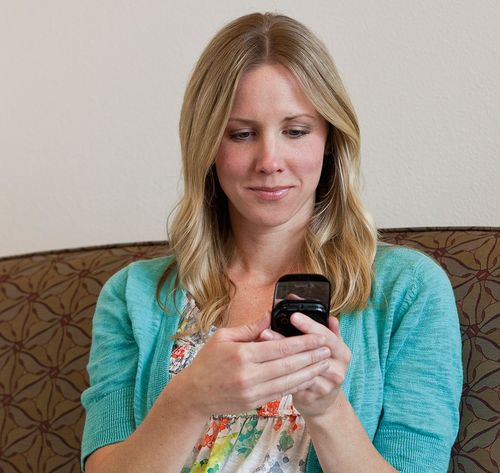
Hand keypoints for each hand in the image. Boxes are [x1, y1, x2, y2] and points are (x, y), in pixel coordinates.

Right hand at [173, 316, 331, 417]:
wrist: (194, 395)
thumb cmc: (207, 362)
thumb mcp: (224, 337)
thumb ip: (250, 328)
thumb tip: (271, 315)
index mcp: (242, 355)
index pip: (280, 347)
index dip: (303, 342)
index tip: (319, 336)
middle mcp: (249, 375)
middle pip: (288, 365)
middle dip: (312, 356)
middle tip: (328, 348)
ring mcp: (252, 392)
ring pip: (288, 381)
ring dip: (309, 372)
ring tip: (324, 363)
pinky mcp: (254, 403)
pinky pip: (281, 393)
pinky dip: (297, 385)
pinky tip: (308, 378)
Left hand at [260, 313, 350, 418]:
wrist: (324, 401)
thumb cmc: (322, 364)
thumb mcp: (327, 344)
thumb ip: (322, 327)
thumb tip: (321, 310)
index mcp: (342, 350)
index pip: (325, 335)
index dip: (309, 325)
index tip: (293, 315)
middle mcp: (338, 367)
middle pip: (310, 350)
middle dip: (285, 340)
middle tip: (266, 330)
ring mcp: (327, 383)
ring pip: (299, 367)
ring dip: (278, 356)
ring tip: (261, 343)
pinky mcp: (313, 396)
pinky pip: (294, 382)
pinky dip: (278, 372)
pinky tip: (264, 364)